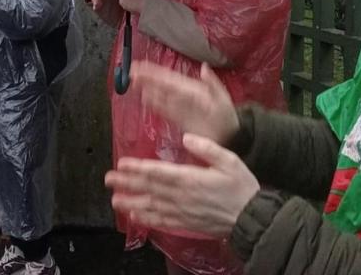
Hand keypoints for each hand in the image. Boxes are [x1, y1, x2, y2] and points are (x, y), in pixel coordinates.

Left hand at [105, 133, 259, 237]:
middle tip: (108, 179)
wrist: (252, 217)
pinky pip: (163, 221)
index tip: (122, 163)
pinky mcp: (186, 223)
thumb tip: (187, 137)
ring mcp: (183, 212)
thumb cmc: (242, 186)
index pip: (158, 172)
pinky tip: (136, 217)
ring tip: (115, 200)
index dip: (138, 168)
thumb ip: (207, 148)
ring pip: (152, 206)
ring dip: (132, 203)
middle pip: (150, 189)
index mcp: (190, 178)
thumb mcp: (229, 160)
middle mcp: (182, 196)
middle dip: (127, 183)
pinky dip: (148, 219)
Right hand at [134, 61, 238, 144]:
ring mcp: (179, 107)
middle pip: (162, 85)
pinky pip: (163, 108)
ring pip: (160, 95)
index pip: (170, 78)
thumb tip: (204, 67)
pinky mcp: (178, 118)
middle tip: (130, 71)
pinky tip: (144, 97)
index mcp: (193, 89)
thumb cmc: (227, 117)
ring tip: (132, 81)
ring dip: (146, 88)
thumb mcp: (223, 99)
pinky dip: (153, 103)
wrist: (230, 137)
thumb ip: (213, 84)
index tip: (139, 66)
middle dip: (146, 78)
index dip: (154, 72)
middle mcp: (183, 95)